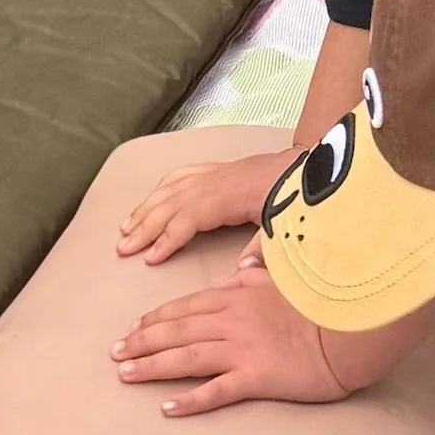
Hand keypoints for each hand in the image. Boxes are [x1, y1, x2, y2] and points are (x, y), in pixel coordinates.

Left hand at [110, 263, 344, 414]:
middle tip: (115, 353)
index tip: (134, 328)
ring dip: (152, 366)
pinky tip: (168, 408)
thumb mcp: (282, 279)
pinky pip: (216, 391)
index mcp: (237, 297)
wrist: (349, 329)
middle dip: (141, 341)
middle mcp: (232, 322)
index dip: (155, 318)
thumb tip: (237, 267)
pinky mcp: (256, 377)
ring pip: (186, 357)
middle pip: (176, 330)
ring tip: (125, 375)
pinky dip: (190, 400)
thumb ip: (255, 275)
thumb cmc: (320, 305)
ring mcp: (242, 350)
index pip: (185, 306)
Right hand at [116, 150, 295, 263]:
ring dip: (146, 208)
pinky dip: (161, 188)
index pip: (188, 219)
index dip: (167, 239)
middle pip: (170, 204)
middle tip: (122, 249)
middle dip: (144, 227)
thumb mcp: (286, 225)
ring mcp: (215, 172)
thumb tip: (241, 270)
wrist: (312, 163)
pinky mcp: (219, 168)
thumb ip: (264, 250)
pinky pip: (180, 176)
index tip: (150, 258)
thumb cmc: (298, 196)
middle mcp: (216, 181)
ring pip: (170, 189)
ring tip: (125, 228)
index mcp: (230, 196)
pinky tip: (150, 199)